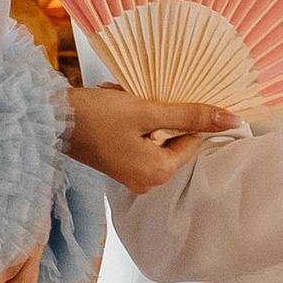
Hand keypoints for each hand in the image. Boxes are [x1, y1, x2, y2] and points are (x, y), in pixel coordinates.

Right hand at [65, 83, 241, 194]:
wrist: (51, 119)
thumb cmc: (97, 116)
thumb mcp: (147, 111)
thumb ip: (190, 115)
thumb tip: (232, 120)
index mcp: (158, 173)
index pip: (192, 140)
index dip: (180, 116)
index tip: (156, 101)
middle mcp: (146, 181)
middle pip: (173, 139)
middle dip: (158, 113)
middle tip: (133, 100)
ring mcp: (131, 175)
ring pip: (154, 135)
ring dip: (142, 113)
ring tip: (120, 100)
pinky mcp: (118, 164)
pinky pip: (137, 139)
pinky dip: (131, 120)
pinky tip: (114, 105)